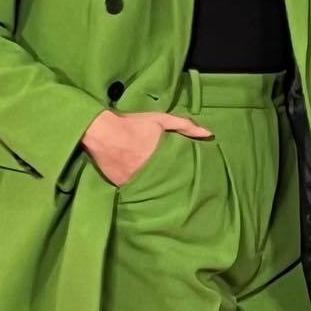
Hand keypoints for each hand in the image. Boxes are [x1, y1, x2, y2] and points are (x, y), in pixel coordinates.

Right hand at [81, 108, 212, 185]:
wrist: (101, 131)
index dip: (184, 176)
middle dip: (170, 184)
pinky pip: (133, 190)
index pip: (179, 174)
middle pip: (165, 184)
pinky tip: (142, 188)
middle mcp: (149, 175)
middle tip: (174, 183)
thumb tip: (210, 134)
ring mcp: (134, 182)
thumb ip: (185, 126)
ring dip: (154, 188)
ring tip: (159, 188)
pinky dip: (137, 189)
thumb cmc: (132, 124)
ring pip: (149, 189)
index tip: (188, 177)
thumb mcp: (160, 120)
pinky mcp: (120, 186)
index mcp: (162, 160)